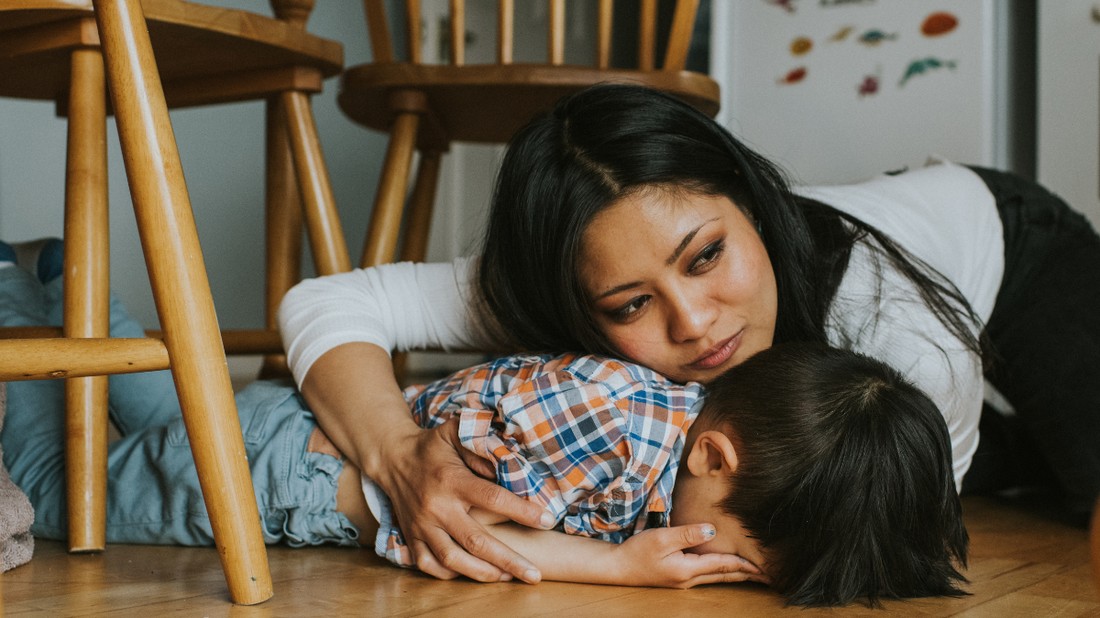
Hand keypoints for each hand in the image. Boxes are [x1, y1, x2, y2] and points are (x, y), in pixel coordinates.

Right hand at [372, 421, 552, 583]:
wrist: (392, 458)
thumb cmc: (433, 446)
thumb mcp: (456, 433)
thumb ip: (483, 445)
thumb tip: (510, 463)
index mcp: (452, 480)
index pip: (492, 498)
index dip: (522, 511)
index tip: (547, 520)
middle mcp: (436, 507)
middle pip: (476, 540)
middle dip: (508, 560)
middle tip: (534, 575)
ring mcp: (422, 526)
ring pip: (453, 559)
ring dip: (483, 573)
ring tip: (509, 578)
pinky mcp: (411, 538)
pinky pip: (429, 565)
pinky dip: (451, 574)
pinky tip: (474, 574)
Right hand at [611, 524, 766, 588]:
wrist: (618, 568)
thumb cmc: (637, 552)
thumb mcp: (661, 538)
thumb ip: (688, 534)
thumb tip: (712, 530)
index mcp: (688, 569)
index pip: (724, 565)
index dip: (746, 565)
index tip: (765, 566)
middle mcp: (690, 578)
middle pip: (726, 575)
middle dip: (748, 574)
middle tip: (769, 575)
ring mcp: (685, 579)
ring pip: (719, 576)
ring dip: (738, 574)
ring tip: (755, 573)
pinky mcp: (679, 576)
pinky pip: (709, 574)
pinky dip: (724, 571)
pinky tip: (727, 568)